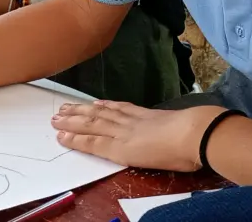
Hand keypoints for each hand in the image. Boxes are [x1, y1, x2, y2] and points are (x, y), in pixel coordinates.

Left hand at [51, 101, 227, 171]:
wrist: (192, 133)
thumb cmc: (194, 131)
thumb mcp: (179, 123)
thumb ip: (167, 124)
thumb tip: (170, 126)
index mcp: (145, 115)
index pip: (118, 108)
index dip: (101, 107)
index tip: (89, 104)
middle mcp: (129, 120)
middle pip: (98, 114)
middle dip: (79, 112)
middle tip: (62, 109)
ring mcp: (122, 132)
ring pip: (90, 125)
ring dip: (72, 122)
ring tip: (56, 119)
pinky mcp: (118, 147)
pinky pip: (93, 142)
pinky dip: (78, 139)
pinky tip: (66, 136)